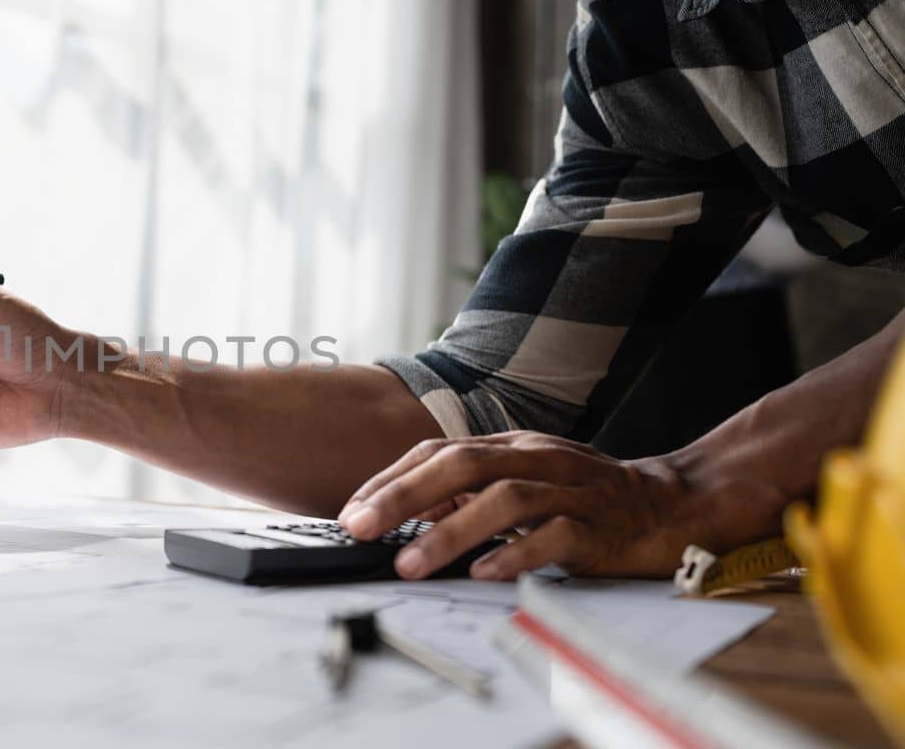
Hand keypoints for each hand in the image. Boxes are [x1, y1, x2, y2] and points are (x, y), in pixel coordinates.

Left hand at [334, 432, 773, 579]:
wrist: (669, 504)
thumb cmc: (583, 496)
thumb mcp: (520, 482)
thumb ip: (465, 492)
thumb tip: (404, 510)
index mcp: (510, 446)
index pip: (438, 452)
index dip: (390, 479)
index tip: (351, 512)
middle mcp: (535, 459)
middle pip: (462, 465)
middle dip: (404, 496)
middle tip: (361, 528)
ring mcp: (569, 491)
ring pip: (504, 500)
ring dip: (449, 532)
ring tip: (409, 562)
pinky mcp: (599, 528)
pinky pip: (555, 537)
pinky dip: (517, 554)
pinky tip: (485, 573)